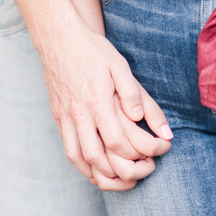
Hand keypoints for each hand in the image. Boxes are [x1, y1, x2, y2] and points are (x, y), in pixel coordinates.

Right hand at [38, 18, 171, 189]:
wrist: (58, 37)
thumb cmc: (92, 50)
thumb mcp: (119, 65)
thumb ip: (134, 94)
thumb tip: (146, 120)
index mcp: (97, 101)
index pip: (118, 142)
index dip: (140, 153)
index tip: (158, 151)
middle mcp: (79, 113)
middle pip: (98, 158)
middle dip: (122, 173)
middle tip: (141, 171)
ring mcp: (65, 117)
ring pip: (79, 159)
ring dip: (100, 174)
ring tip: (120, 177)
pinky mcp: (58, 116)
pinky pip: (68, 150)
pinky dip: (82, 165)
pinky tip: (95, 168)